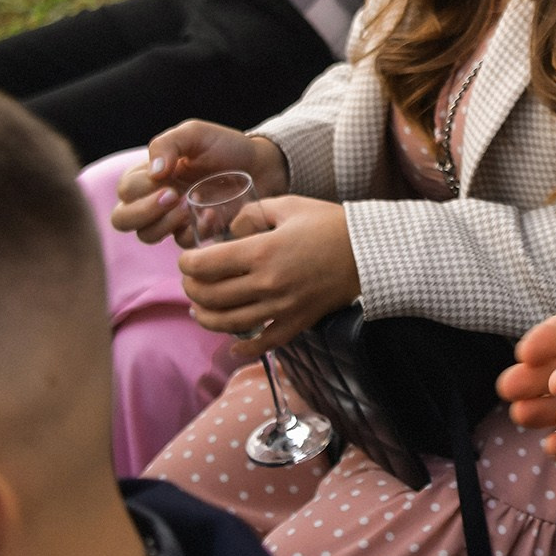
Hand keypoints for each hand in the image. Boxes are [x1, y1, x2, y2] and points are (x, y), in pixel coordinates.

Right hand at [110, 122, 289, 244]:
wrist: (262, 164)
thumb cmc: (225, 146)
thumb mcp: (195, 134)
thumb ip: (168, 144)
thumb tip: (153, 172)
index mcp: (149, 175)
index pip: (125, 191)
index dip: (140, 189)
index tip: (168, 180)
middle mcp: (155, 199)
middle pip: (123, 219)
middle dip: (143, 212)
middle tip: (174, 197)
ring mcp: (174, 219)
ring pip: (147, 235)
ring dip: (165, 223)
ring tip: (191, 207)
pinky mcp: (196, 233)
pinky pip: (182, 243)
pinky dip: (192, 231)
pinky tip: (212, 215)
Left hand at [176, 196, 361, 355]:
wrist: (369, 252)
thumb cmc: (330, 225)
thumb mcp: (289, 206)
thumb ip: (253, 214)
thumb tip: (230, 230)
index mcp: (261, 252)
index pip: (205, 265)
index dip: (187, 263)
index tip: (187, 260)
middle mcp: (266, 283)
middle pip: (210, 295)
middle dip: (192, 288)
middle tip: (191, 282)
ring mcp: (281, 307)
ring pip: (228, 323)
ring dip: (206, 318)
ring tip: (199, 310)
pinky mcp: (297, 321)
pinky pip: (264, 342)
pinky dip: (244, 349)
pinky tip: (233, 347)